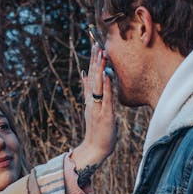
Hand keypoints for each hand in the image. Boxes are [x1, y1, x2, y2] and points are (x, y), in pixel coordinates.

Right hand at [70, 43, 116, 172]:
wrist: (94, 150)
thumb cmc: (97, 131)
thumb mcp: (92, 108)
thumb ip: (87, 92)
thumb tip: (85, 74)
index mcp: (90, 100)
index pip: (91, 77)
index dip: (93, 61)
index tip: (95, 45)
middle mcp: (92, 102)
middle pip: (92, 78)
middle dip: (95, 61)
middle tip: (97, 43)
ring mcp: (97, 108)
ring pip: (97, 85)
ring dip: (99, 69)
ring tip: (101, 54)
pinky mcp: (104, 116)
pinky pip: (105, 99)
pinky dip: (105, 87)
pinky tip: (107, 75)